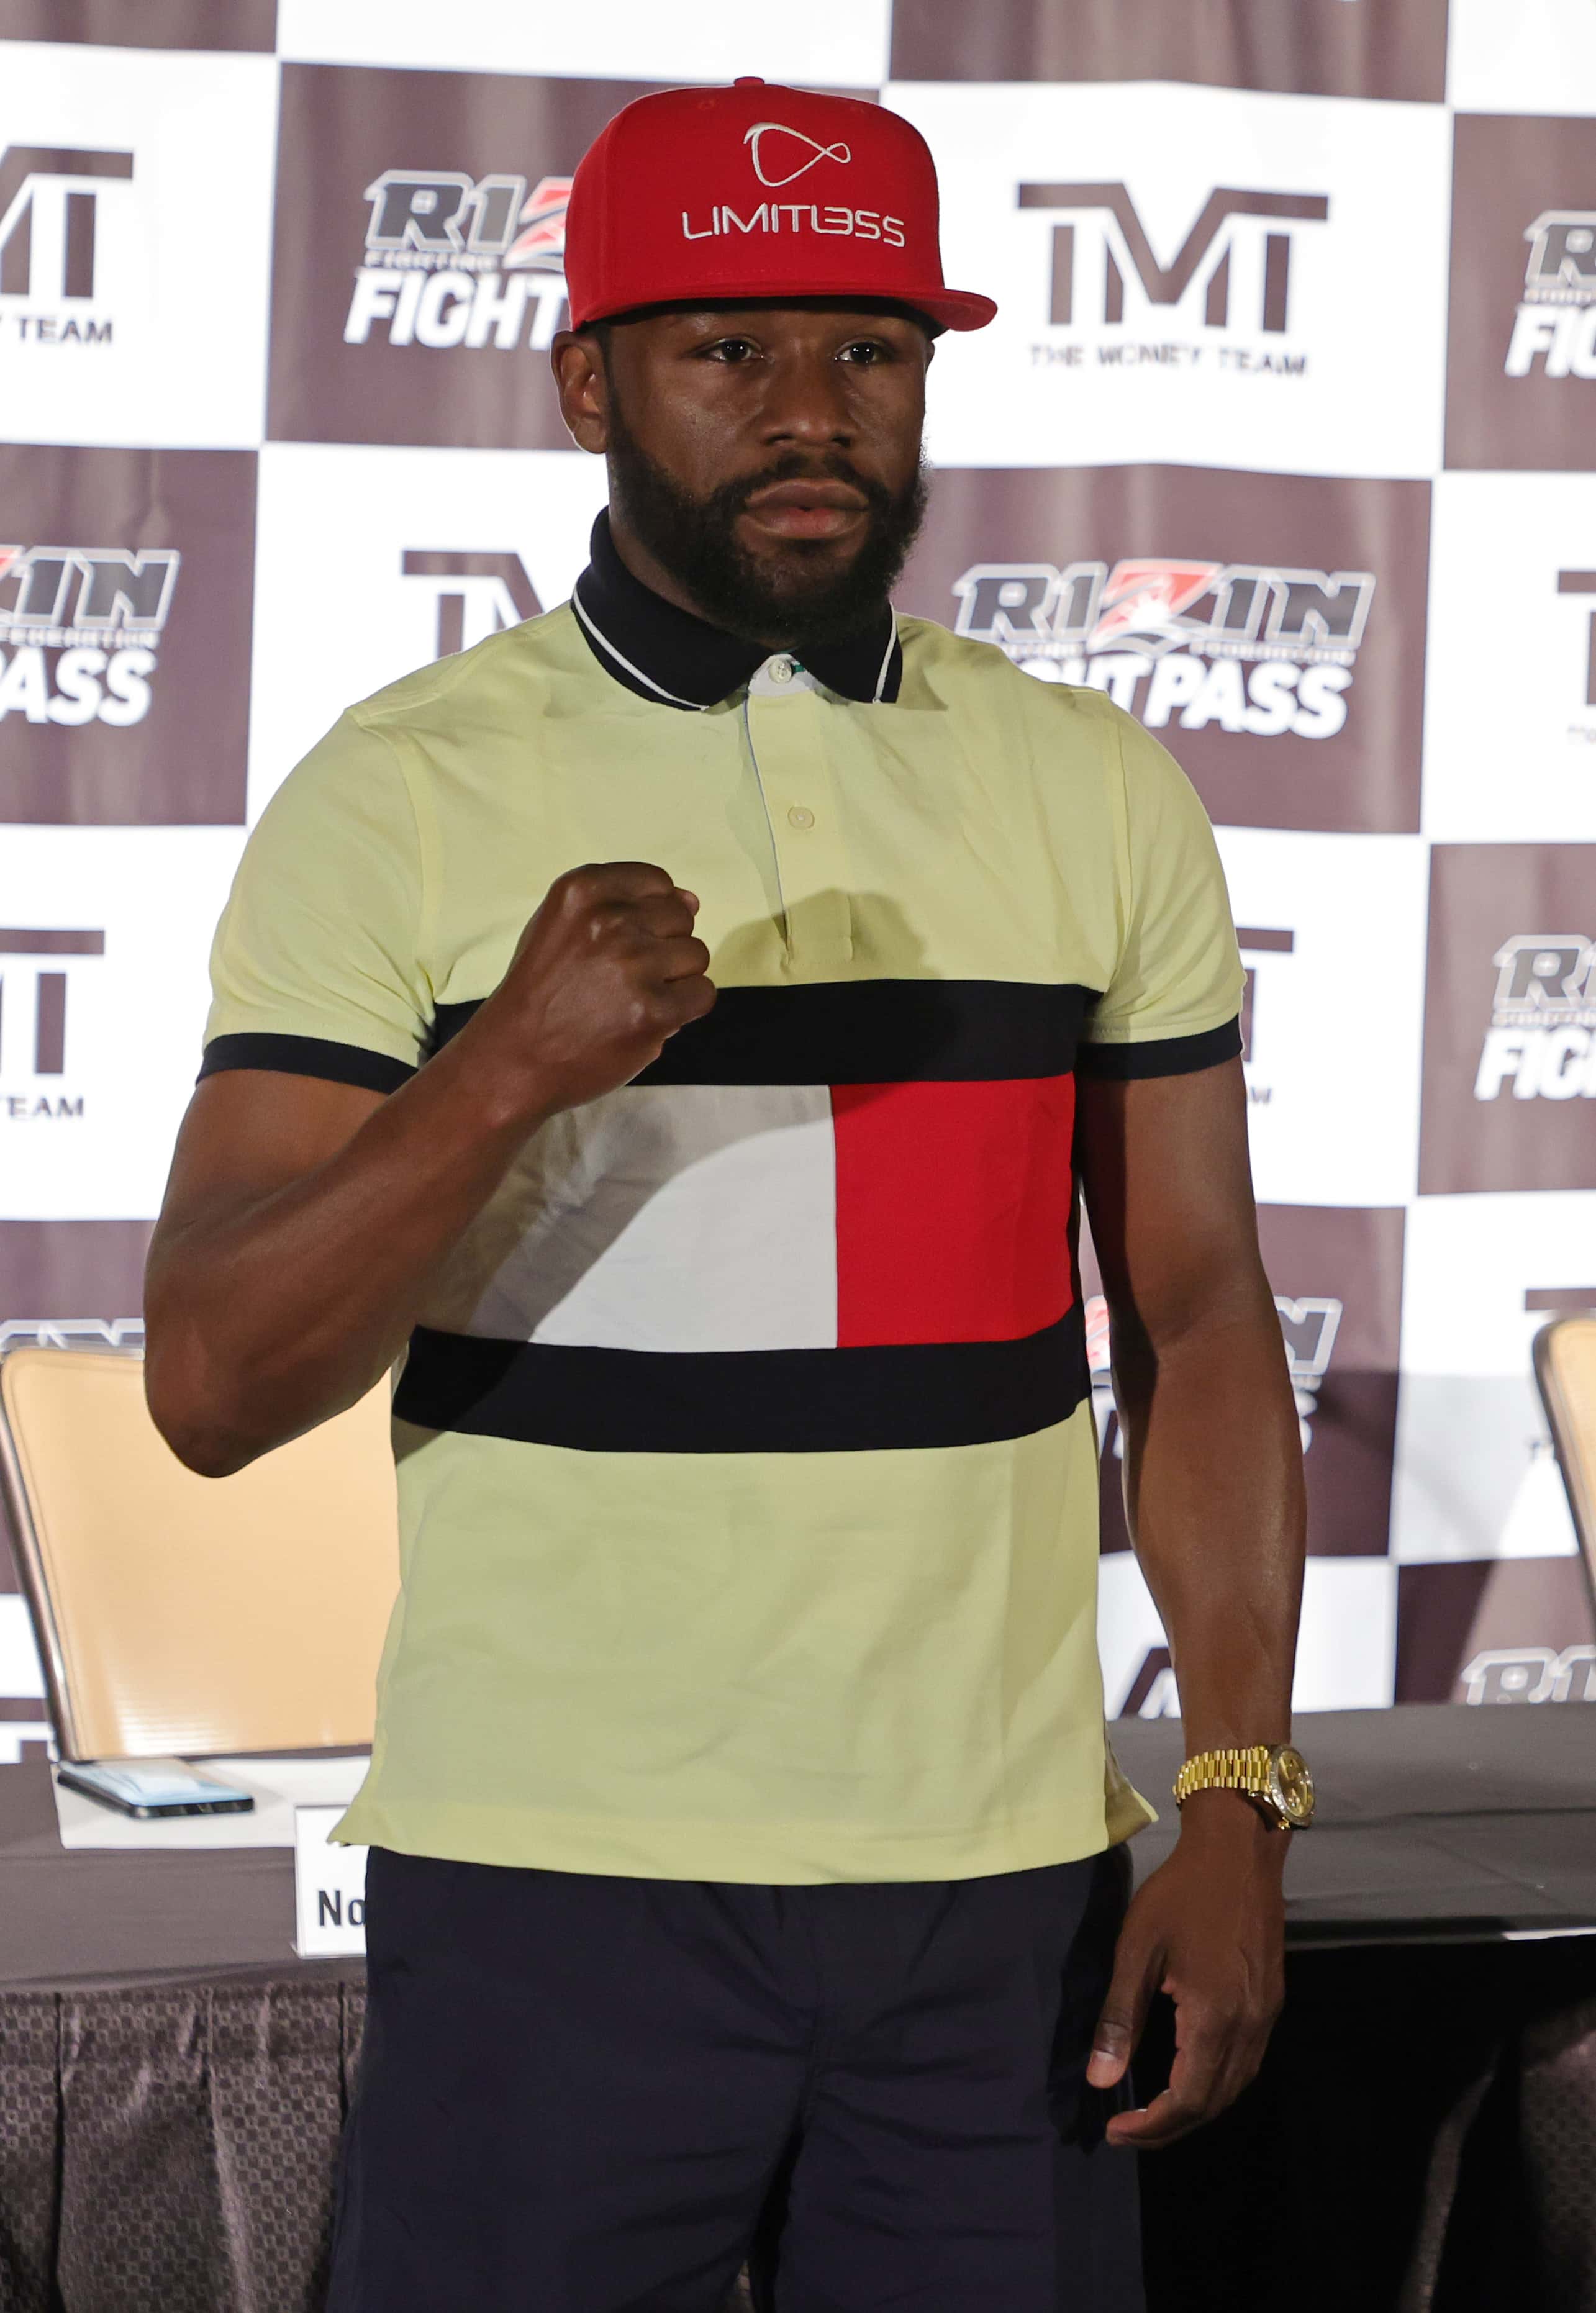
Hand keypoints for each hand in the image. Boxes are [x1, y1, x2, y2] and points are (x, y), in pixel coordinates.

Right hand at [468, 862, 715, 1115]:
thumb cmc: (540, 993)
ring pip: (696, 955)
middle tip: (622, 980)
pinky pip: (703, 993)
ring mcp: (633, 965)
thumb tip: (692, 901)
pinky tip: (649, 1018)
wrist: (514, 1059)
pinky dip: (684, 1009)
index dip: (649, 917)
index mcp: (583, 890)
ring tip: (632, 1000)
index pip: (657, 883)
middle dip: (662, 949)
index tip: (624, 944)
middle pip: (680, 918)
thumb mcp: (560, 926)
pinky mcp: (653, 1010)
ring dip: (674, 980)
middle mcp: (609, 920)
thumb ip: (622, 906)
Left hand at [1087, 1793, 1285, 2148]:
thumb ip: (1121, 2018)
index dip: (1152, 2125)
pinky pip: (1247, 2063)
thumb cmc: (1181, 1893)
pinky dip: (1217, 2083)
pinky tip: (1189, 2076)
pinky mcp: (1271, 2002)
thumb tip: (1101, 2081)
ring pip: (1235, 2086)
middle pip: (1214, 2102)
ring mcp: (1266, 2015)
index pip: (1187, 2099)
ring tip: (1154, 2114)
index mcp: (1214, 2017)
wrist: (1238, 1850)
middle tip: (1129, 2130)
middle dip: (1171, 2126)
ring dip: (1196, 2109)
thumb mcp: (1138, 1949)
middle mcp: (1249, 2026)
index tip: (1115, 2131)